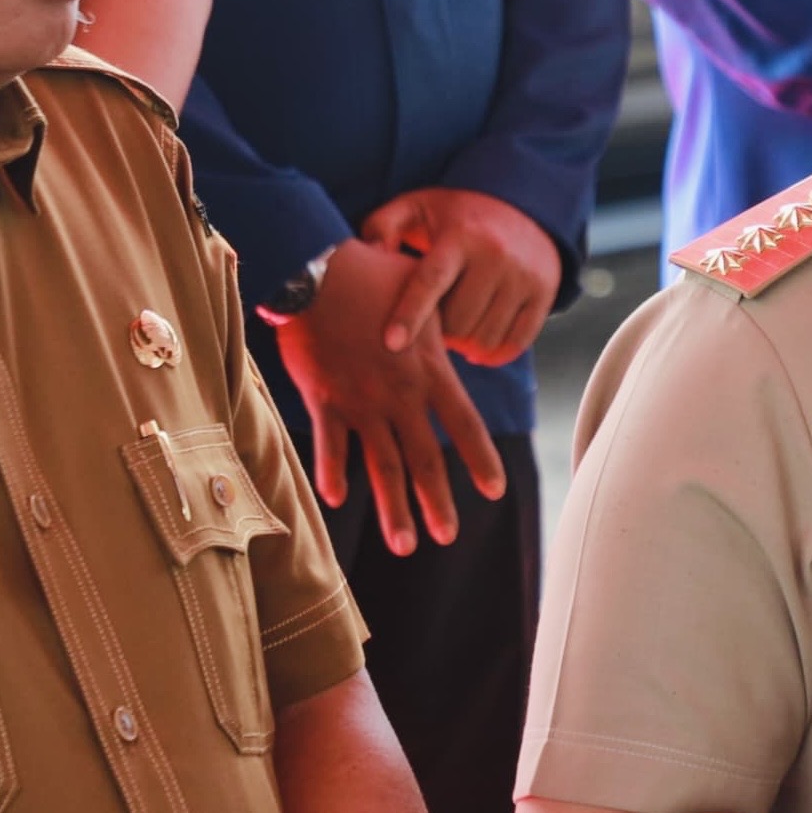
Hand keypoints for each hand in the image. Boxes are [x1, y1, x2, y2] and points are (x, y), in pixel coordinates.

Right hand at [273, 239, 507, 554]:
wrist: (318, 266)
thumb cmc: (372, 274)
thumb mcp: (421, 299)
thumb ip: (434, 332)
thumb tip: (453, 334)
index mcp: (429, 371)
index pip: (464, 424)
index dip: (479, 459)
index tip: (493, 491)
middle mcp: (400, 393)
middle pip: (423, 458)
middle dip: (436, 502)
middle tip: (447, 536)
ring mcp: (360, 400)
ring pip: (381, 464)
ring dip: (393, 508)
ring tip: (405, 546)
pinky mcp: (323, 397)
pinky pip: (329, 444)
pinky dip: (331, 472)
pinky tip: (336, 500)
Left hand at [358, 187, 565, 367]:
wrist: (523, 204)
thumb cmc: (456, 215)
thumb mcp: (416, 207)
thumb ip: (382, 227)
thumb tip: (369, 258)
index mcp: (459, 236)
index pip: (431, 282)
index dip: (410, 315)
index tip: (392, 344)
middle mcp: (496, 256)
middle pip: (458, 322)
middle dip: (439, 333)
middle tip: (433, 324)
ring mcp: (524, 275)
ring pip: (485, 338)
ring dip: (464, 345)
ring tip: (455, 330)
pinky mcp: (545, 292)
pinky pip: (517, 342)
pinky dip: (494, 353)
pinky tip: (478, 345)